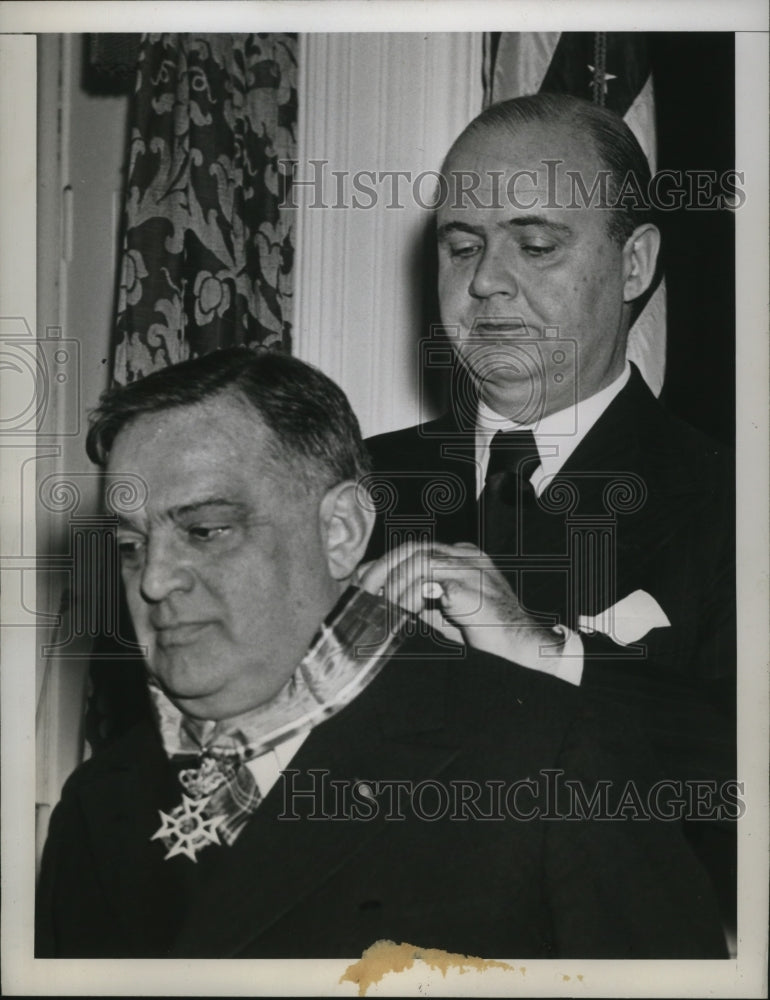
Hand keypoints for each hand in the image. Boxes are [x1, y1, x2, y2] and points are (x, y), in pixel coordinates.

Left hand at [355, 541, 564, 668]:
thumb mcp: (445, 610)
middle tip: (365, 588)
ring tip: (385, 603)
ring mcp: (471, 568)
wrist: (521, 645)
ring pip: (419, 561)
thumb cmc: (485, 630)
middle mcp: (466, 555)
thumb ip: (418, 598)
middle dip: (384, 566)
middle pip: (414, 548)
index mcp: (463, 556)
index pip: (417, 548)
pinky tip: (403, 610)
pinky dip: (411, 596)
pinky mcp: (471, 586)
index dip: (387, 561)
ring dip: (395, 583)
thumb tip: (384, 593)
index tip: (366, 578)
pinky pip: (430, 583)